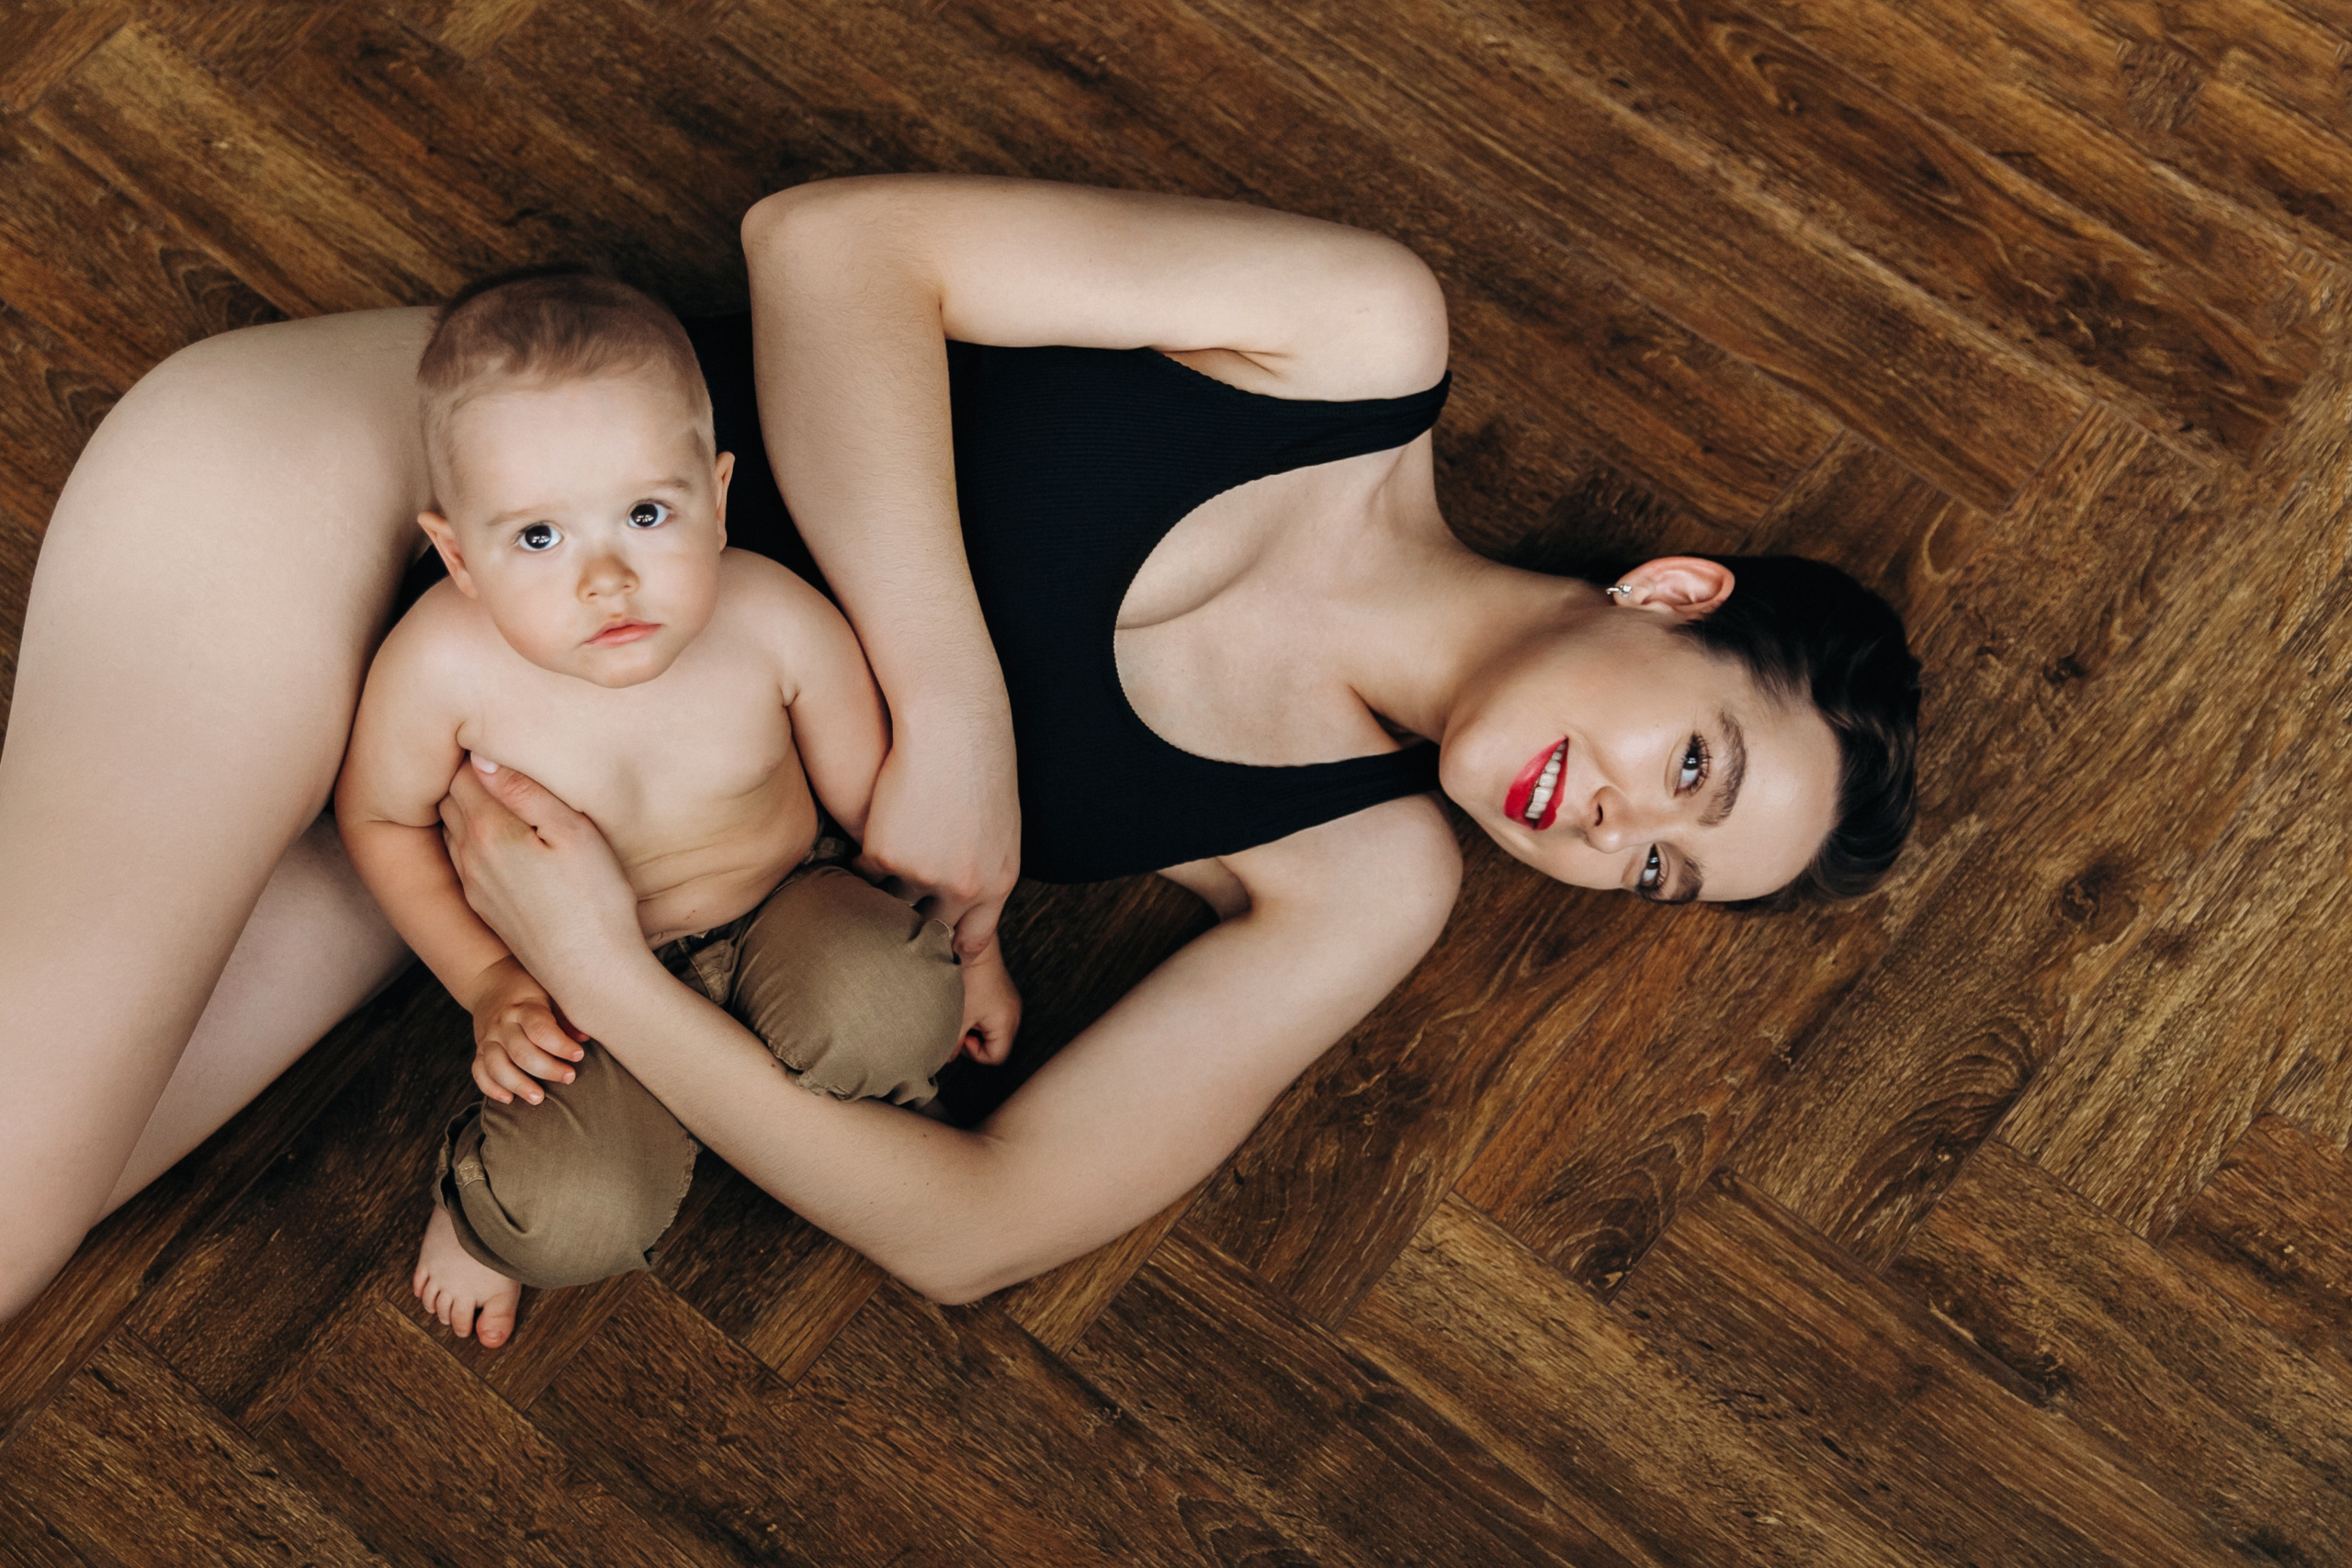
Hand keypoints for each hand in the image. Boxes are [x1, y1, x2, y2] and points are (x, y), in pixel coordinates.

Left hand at [438, 754, 656, 1018]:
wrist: (591, 976)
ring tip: (487, 785)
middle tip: (480, 747)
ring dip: (462, 805)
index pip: (463, 773)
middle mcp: (469, 856)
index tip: (484, 726)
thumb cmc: (596, 901)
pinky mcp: (484, 908)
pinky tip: (495, 835)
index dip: (471, 747)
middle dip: (461, 773)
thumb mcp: (574, 833)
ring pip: (451, 829)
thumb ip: (526, 792)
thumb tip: (481, 756)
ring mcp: (473, 885)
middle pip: (450, 798)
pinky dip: (469, 838)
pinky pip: (462, 859)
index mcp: (489, 829)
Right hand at [465, 956, 587, 1105]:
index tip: (579, 1055)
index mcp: (523, 1007)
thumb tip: (584, 1038)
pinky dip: (491, 1088)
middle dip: (546, 1069)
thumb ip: (565, 1017)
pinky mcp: (479, 1050)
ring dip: (518, 1084)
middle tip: (569, 1077)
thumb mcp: (549, 994)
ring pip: (497, 1066)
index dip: (560, 1045)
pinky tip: (508, 1099)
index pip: (540, 1029)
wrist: (489, 981)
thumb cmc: (530, 990)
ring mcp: (488, 1038)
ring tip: (539, 1098)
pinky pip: (479, 1072)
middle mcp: (502, 1024)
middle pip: (521, 1052)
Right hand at [856, 711, 1020, 958]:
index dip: (950, 947)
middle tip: (894, 924)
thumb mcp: (997, 827)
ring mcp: (921, 874)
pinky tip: (854, 856)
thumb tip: (954, 899)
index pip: (973, 942)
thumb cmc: (979, 765)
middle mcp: (961, 888)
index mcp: (997, 883)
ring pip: (892, 905)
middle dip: (913, 924)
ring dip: (881, 898)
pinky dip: (858, 866)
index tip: (934, 947)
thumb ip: (980, 870)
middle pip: (930, 930)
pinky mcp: (883, 854)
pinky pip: (865, 875)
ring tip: (869, 895)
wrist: (952, 725)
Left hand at [954, 936, 1021, 1065]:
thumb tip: (947, 1057)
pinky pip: (993, 1016)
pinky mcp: (1003, 994)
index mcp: (1007, 1022)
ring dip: (976, 1026)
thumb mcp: (956, 1016)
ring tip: (964, 1011)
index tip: (962, 1036)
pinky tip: (968, 1002)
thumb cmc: (967, 978)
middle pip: (996, 1044)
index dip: (975, 1053)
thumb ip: (952, 1043)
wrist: (972, 948)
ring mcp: (1010, 1003)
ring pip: (993, 1030)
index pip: (995, 1056)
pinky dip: (979, 1015)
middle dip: (975, 1040)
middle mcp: (1014, 1014)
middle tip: (960, 1025)